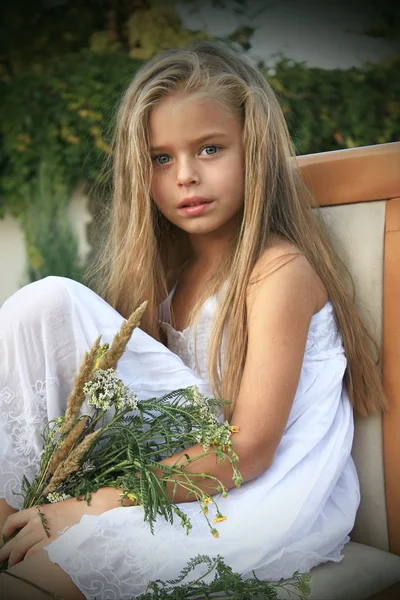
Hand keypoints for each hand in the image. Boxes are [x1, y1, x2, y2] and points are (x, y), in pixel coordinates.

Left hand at [0, 488, 122, 567]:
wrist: (95, 509)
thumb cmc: (82, 508)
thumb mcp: (61, 509)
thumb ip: (48, 518)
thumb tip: (39, 529)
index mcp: (40, 511)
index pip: (15, 519)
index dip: (7, 529)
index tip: (5, 535)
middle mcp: (38, 522)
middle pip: (15, 540)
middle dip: (5, 552)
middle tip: (0, 559)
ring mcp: (44, 535)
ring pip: (20, 551)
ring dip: (14, 561)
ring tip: (12, 568)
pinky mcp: (52, 545)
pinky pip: (33, 557)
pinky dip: (27, 562)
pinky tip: (27, 567)